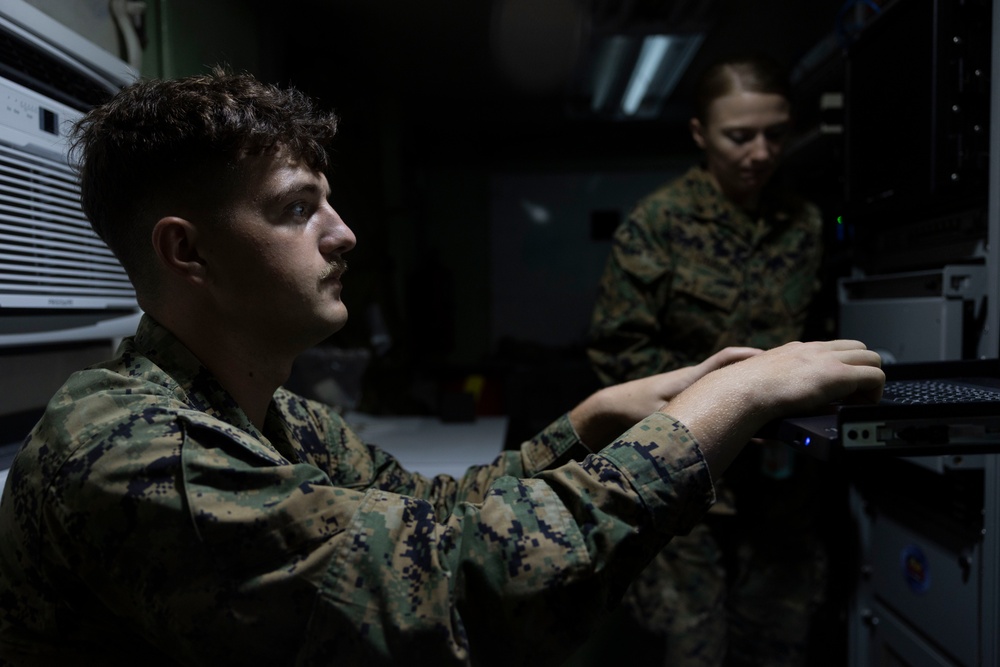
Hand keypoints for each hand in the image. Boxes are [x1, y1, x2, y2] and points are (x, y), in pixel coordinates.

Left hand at [568, 346, 761, 449]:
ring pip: (727, 382)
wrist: (612, 407)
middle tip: (786, 379)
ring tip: (775, 395)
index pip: (726, 359)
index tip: (774, 359)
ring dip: (747, 386)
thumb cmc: (635, 411)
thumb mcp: (663, 420)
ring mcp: (693, 387)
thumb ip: (689, 428)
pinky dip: (733, 399)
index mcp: (692, 379)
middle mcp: (696, 379)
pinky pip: (717, 394)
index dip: (751, 357)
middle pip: (733, 369)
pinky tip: (748, 412)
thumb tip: (712, 441)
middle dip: (758, 372)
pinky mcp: (689, 398)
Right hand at [663, 339, 883, 478]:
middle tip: (851, 397)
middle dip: (862, 371)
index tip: (837, 390)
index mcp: (796, 351)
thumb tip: (773, 413)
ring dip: (870, 381)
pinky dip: (874, 393)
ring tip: (855, 404)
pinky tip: (856, 408)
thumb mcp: (763, 384)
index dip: (843, 368)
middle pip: (859, 348)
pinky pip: (875, 376)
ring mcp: (827, 359)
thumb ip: (775, 388)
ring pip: (873, 358)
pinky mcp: (837, 374)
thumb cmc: (743, 395)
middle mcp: (814, 349)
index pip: (834, 349)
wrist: (741, 391)